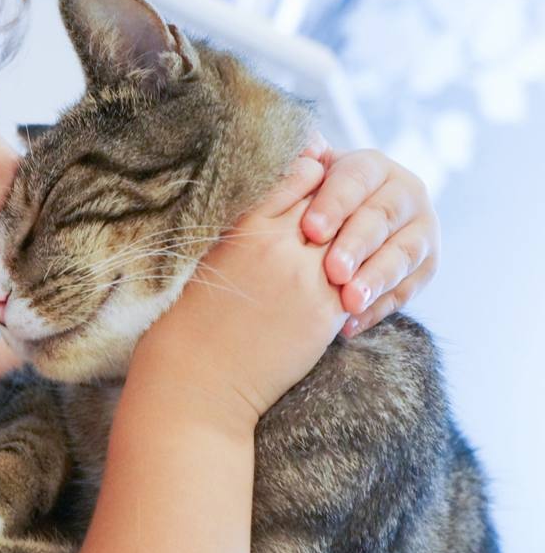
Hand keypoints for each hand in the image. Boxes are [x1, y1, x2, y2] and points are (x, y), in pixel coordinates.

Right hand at [135, 150, 347, 419]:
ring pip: (350, 239)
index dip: (313, 176)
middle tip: (343, 210)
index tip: (318, 181)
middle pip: (330, 203)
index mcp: (246, 226)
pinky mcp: (325, 312)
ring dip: (354, 239)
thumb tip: (276, 201)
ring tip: (345, 248)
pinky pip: (357, 281)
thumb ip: (247, 224)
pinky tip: (349, 280)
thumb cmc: (194, 317)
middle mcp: (277, 245)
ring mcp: (306, 278)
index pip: (297, 176)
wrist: (199, 376)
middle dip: (340, 204)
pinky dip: (358, 276)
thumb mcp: (214, 254)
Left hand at [299, 146, 439, 337]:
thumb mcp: (303, 178)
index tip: (310, 230)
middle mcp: (405, 192)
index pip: (356, 179)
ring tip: (348, 302)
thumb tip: (305, 142)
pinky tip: (351, 325)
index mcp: (372, 166)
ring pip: (403, 254)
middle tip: (333, 271)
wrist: (338, 226)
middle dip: (357, 245)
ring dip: (376, 280)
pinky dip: (379, 309)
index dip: (334, 204)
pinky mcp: (426, 266)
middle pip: (382, 217)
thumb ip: (300, 162)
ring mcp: (421, 230)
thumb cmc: (308, 201)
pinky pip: (407, 290)